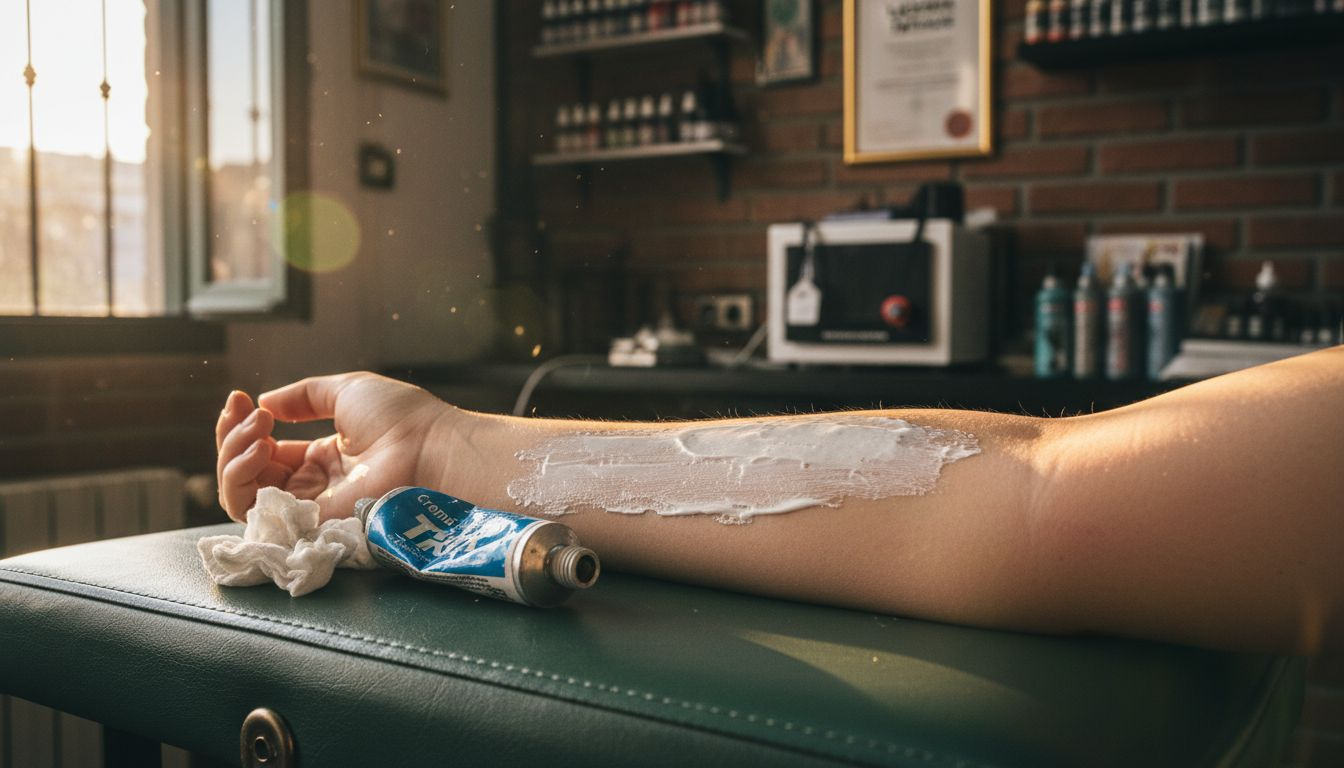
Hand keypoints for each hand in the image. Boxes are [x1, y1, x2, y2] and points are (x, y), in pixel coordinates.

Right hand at [214, 372, 452, 521]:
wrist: (429, 447)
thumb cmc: (401, 418)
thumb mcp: (346, 391)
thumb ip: (303, 396)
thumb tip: (266, 402)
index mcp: (322, 457)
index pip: (263, 450)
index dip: (242, 426)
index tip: (240, 399)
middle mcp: (312, 486)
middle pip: (246, 473)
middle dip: (232, 438)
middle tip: (252, 415)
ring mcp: (309, 506)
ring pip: (241, 495)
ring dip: (232, 459)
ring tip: (258, 433)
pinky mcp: (307, 522)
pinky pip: (253, 515)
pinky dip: (241, 481)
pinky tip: (260, 451)